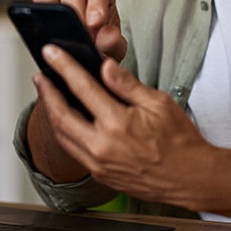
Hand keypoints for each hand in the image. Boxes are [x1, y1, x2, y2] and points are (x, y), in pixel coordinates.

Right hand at [32, 0, 126, 61]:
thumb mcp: (113, 47)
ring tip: (60, 37)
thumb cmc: (103, 43)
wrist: (90, 53)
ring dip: (53, 12)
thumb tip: (109, 37)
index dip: (96, 4)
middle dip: (75, 12)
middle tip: (79, 35)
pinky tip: (45, 36)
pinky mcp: (41, 6)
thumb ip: (113, 42)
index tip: (96, 23)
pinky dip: (37, 16)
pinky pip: (34, 4)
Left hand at [36, 45, 230, 230]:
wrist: (190, 178)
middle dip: (47, 92)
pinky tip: (66, 119)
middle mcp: (102, 147)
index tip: (52, 52)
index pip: (82, 87)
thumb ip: (127, 85)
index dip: (64, 66)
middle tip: (41, 74)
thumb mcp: (158, 103)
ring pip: (62, 136)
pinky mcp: (100, 175)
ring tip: (48, 94)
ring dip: (52, 112)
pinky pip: (73, 150)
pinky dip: (64, 132)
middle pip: (61, 115)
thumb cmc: (179, 141)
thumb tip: (105, 66)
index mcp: (117, 124)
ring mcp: (98, 164)